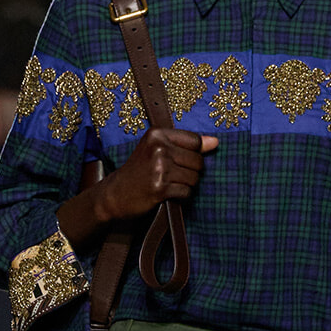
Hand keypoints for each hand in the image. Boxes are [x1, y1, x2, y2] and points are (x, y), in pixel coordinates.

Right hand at [98, 128, 217, 221]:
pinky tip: (167, 193)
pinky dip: (180, 196)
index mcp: (157, 134)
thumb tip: (215, 142)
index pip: (195, 141)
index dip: (194, 154)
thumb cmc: (139, 170)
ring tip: (169, 183)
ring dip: (186, 185)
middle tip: (173, 175)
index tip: (180, 161)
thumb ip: (186, 144)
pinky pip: (186, 192)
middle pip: (198, 161)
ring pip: (194, 178)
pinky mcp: (160, 188)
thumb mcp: (156, 149)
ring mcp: (159, 168)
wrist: (115, 194)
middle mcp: (158, 148)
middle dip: (191, 172)